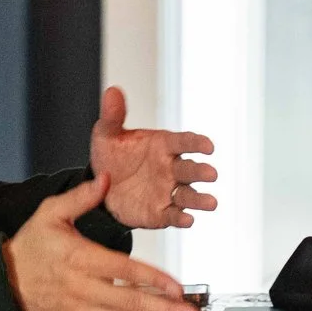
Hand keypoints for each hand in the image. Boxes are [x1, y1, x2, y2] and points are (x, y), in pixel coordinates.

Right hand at [1, 177, 201, 310]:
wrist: (1, 284)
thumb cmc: (29, 249)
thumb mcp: (49, 214)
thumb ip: (80, 197)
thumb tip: (106, 179)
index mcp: (79, 258)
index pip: (124, 271)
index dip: (154, 280)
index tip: (177, 288)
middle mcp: (81, 289)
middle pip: (130, 303)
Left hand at [89, 86, 218, 229]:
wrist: (99, 186)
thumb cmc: (111, 155)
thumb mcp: (107, 134)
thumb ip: (113, 115)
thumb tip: (113, 90)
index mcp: (163, 145)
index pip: (184, 142)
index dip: (196, 143)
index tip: (208, 145)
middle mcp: (171, 168)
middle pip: (190, 169)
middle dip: (201, 171)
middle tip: (211, 174)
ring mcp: (167, 191)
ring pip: (188, 195)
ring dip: (200, 199)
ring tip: (211, 202)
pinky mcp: (160, 213)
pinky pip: (173, 216)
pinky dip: (181, 218)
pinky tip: (188, 220)